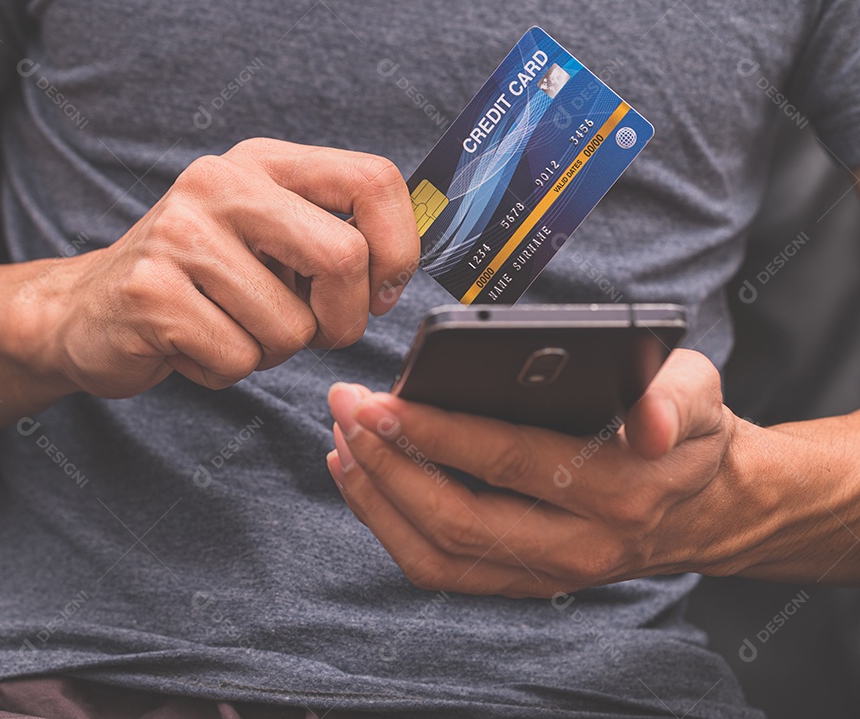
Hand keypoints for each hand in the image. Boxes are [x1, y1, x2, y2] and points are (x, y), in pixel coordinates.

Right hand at [41, 138, 418, 396]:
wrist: (85, 309)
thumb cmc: (197, 281)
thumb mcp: (263, 236)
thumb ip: (327, 237)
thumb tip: (396, 272)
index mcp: (262, 163)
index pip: (372, 179)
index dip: (399, 248)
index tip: (380, 291)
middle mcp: (221, 183)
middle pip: (342, 257)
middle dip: (343, 320)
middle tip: (315, 333)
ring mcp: (181, 236)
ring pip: (291, 328)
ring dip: (272, 352)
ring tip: (228, 328)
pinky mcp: (152, 294)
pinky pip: (239, 360)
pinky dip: (227, 371)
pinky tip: (190, 345)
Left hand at [325, 349, 764, 596]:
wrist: (705, 507)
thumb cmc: (685, 434)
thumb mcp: (697, 395)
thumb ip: (674, 396)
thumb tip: (647, 419)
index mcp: (620, 490)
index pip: (510, 461)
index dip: (437, 433)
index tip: (380, 401)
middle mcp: (579, 546)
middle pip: (457, 518)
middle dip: (387, 463)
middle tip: (344, 410)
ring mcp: (545, 574)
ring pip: (437, 554)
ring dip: (377, 497)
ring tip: (342, 441)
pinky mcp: (521, 583)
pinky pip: (439, 569)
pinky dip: (389, 526)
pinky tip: (361, 479)